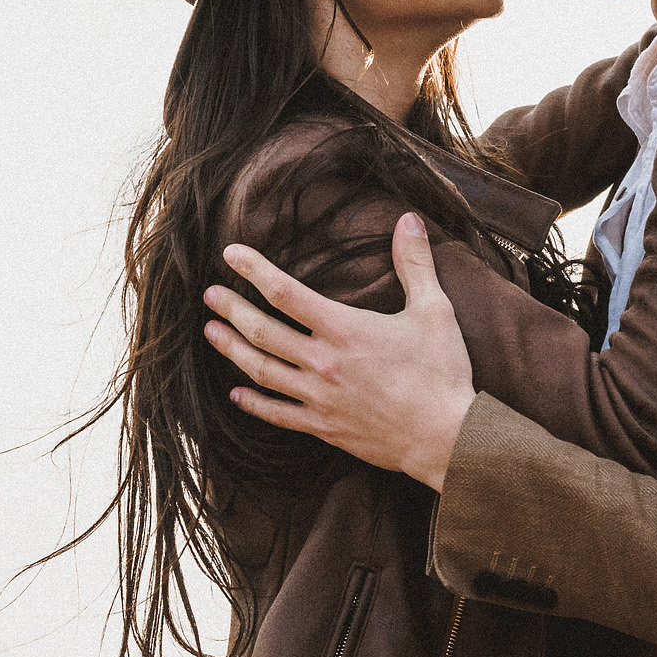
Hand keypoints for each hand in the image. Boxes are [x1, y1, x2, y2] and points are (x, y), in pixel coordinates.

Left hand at [203, 214, 475, 491]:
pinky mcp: (324, 427)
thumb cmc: (443, 373)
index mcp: (345, 330)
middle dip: (232, 310)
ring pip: (262, 371)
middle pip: (263, 332)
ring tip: (211, 333)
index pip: (286, 293)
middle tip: (209, 295)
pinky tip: (236, 394)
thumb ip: (415, 264)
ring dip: (233, 350)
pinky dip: (254, 403)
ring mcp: (320, 398)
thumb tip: (409, 219)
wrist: (447, 437)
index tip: (231, 255)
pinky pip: (278, 415)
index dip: (254, 270)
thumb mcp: (434, 311)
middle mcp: (323, 363)